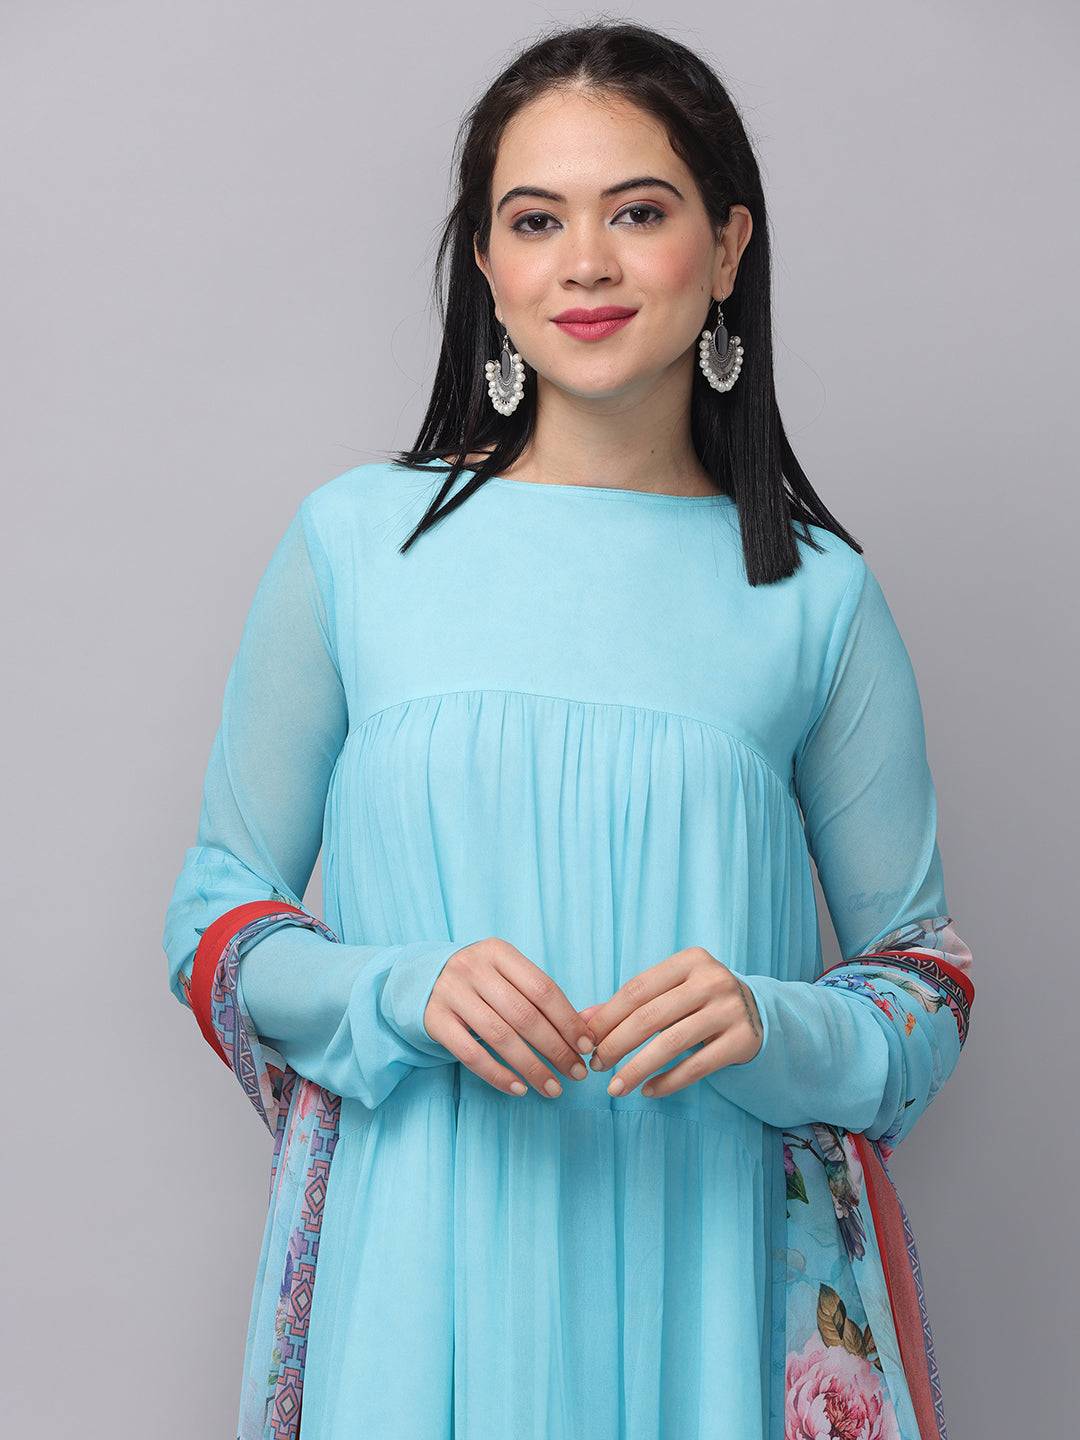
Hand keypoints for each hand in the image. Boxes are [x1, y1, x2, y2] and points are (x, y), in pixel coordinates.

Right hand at [423, 938, 596, 1097]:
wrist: (420, 978)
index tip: (587, 1047)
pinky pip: (471, 1054)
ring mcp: (451, 993)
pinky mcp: (434, 1020)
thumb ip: (540, 996)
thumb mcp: (505, 974)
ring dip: (532, 1068)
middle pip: (524, 1015)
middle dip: (556, 1049)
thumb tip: (587, 1028)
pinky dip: (498, 1075)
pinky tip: (519, 1089)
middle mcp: (473, 969)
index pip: (543, 989)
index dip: (568, 1020)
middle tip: (577, 1073)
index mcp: (499, 952)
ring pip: (500, 1037)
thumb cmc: (479, 981)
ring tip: (553, 1088)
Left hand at [580, 947, 763, 1097]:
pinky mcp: (742, 1040)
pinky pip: (697, 1066)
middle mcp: (712, 980)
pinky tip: (648, 1091)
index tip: (586, 1041)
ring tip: (615, 1087)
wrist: (757, 1012)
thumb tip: (582, 1021)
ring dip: (637, 1069)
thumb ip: (628, 1004)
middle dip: (616, 1045)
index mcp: (689, 960)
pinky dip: (668, 1082)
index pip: (637, 989)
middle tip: (596, 1066)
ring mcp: (729, 1010)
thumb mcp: (669, 991)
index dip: (607, 1017)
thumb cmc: (698, 1000)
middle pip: (650, 1016)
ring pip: (671, 1044)